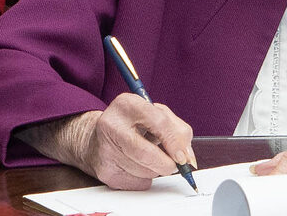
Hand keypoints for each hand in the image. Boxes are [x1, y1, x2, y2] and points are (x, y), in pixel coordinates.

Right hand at [35, 95, 195, 191]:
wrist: (98, 138)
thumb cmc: (133, 125)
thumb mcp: (155, 115)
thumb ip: (177, 131)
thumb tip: (188, 158)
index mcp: (127, 104)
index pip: (159, 122)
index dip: (175, 143)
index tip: (184, 157)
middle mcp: (111, 124)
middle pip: (147, 154)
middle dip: (167, 164)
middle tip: (173, 165)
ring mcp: (105, 149)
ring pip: (145, 172)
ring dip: (155, 170)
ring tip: (147, 156)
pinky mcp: (104, 171)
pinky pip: (137, 183)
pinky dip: (144, 178)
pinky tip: (136, 165)